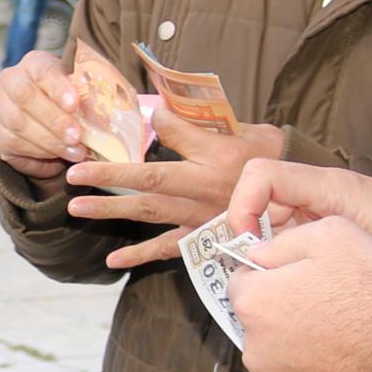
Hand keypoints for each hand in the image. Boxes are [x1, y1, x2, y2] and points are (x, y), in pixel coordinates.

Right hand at [0, 49, 84, 177]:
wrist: (49, 119)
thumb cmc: (72, 101)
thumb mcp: (82, 91)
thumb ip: (89, 94)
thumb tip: (110, 107)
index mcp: (35, 63)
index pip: (43, 70)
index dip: (58, 88)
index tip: (75, 105)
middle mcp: (11, 81)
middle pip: (25, 96)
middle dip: (53, 119)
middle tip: (77, 136)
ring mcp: (1, 108)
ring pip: (19, 124)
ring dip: (50, 141)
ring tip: (76, 152)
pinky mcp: (0, 135)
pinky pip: (16, 144)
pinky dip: (40, 153)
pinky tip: (59, 157)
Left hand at [67, 108, 291, 269]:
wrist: (297, 200)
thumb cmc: (265, 157)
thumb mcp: (240, 131)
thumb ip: (196, 124)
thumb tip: (157, 112)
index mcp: (216, 156)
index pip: (175, 135)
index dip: (154, 124)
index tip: (131, 117)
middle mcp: (206, 187)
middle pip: (151, 179)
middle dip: (110, 177)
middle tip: (74, 174)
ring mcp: (202, 215)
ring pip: (151, 212)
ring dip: (112, 211)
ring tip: (77, 209)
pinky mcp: (204, 237)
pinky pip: (169, 248)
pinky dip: (140, 255)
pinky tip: (113, 260)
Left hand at [226, 216, 371, 371]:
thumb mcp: (331, 234)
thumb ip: (282, 243)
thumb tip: (259, 255)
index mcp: (254, 303)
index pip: (241, 279)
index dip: (271, 271)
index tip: (299, 272)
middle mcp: (256, 349)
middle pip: (259, 317)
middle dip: (283, 304)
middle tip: (326, 295)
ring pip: (280, 347)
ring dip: (299, 335)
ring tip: (342, 323)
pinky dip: (318, 362)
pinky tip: (349, 350)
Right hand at [227, 159, 371, 294]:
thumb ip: (327, 263)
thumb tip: (277, 278)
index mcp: (334, 189)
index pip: (262, 175)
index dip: (241, 207)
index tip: (245, 250)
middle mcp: (328, 192)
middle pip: (262, 199)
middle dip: (250, 238)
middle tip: (259, 280)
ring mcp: (333, 208)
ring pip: (277, 221)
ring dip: (271, 252)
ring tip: (283, 289)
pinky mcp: (341, 225)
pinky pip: (298, 234)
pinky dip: (291, 259)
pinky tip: (305, 289)